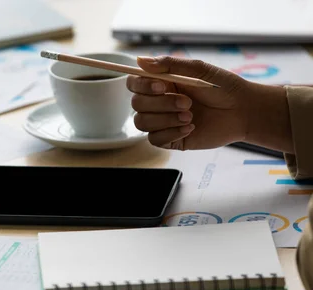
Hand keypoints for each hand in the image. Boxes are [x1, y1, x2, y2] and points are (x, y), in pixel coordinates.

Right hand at [126, 56, 251, 149]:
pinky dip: (171, 133)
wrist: (244, 111)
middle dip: (161, 104)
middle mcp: (158, 102)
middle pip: (136, 104)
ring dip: (165, 119)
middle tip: (188, 103)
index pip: (134, 84)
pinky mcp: (170, 138)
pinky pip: (155, 139)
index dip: (141, 86)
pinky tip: (190, 128)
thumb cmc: (224, 87)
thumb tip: (140, 60)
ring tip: (190, 116)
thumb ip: (169, 64)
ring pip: (141, 123)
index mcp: (162, 83)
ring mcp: (163, 121)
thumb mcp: (198, 69)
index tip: (162, 86)